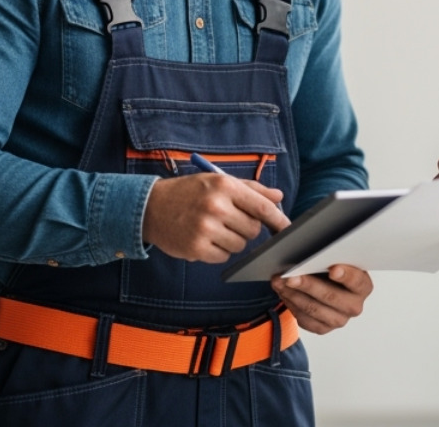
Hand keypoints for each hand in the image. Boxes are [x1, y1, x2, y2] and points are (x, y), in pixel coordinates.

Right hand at [141, 174, 289, 262]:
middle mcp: (216, 206)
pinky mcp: (196, 248)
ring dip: (232, 240)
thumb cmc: (189, 192)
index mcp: (224, 186)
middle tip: (229, 220)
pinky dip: (219, 251)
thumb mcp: (218, 181)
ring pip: (240, 245)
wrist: (151, 207)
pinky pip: (224, 256)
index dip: (279, 220)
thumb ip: (251, 189)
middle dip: (246, 227)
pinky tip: (205, 238)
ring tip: (214, 228)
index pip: (262, 207)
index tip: (288, 229)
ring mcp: (205, 229)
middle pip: (253, 229)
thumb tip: (278, 197)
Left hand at [270, 264, 372, 334]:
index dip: (345, 275)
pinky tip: (282, 292)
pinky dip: (291, 304)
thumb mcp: (335, 257)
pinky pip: (305, 320)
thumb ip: (329, 254)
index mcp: (363, 286)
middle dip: (308, 285)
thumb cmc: (330, 265)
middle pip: (331, 296)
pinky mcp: (323, 328)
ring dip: (293, 295)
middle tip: (290, 276)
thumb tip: (310, 247)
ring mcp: (339, 319)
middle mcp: (354, 306)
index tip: (333, 269)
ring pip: (313, 309)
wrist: (326, 282)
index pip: (356, 281)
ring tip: (279, 282)